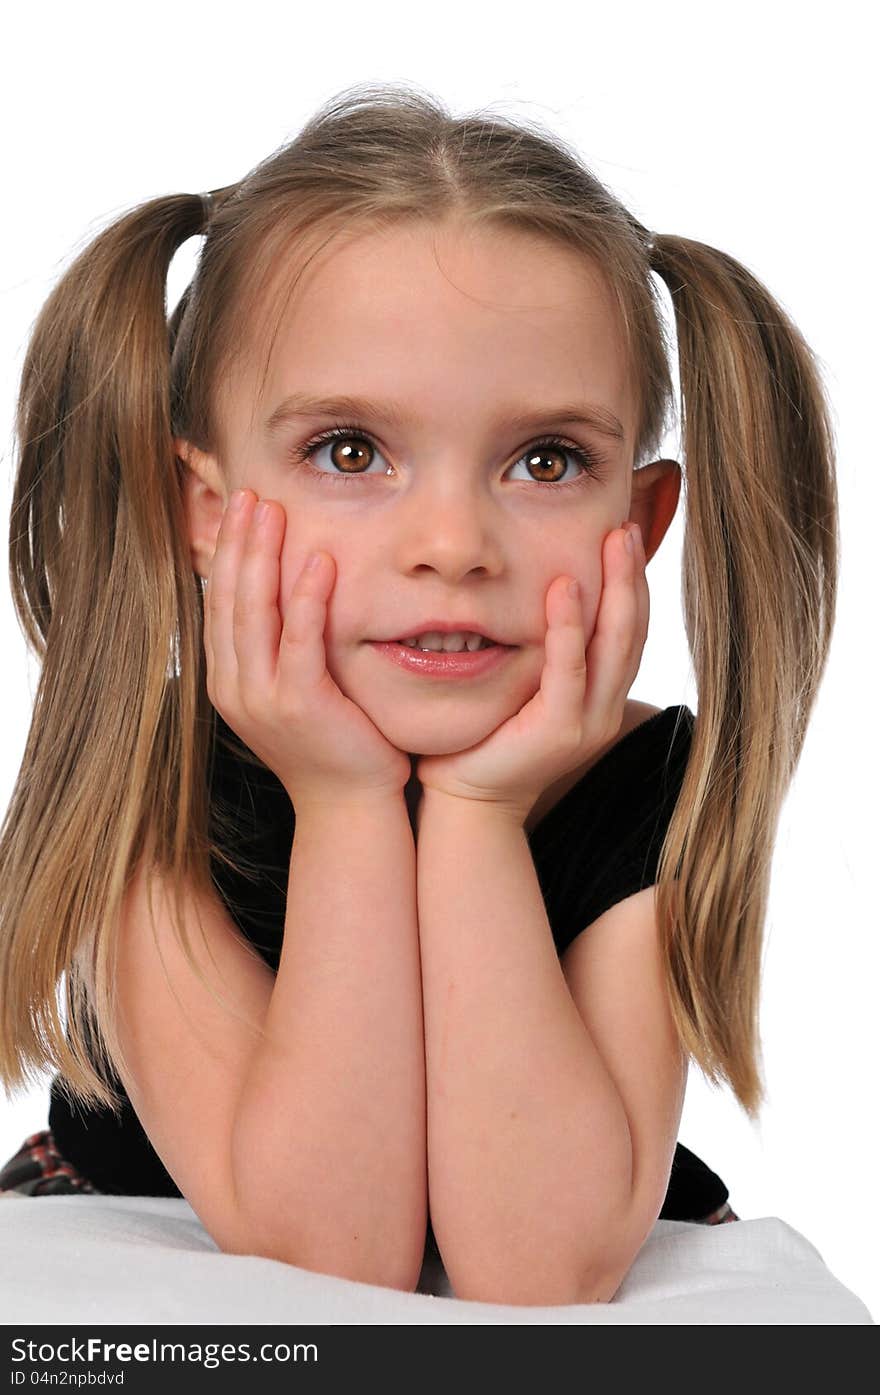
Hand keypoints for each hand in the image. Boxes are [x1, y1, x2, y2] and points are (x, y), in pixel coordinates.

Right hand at [204, 489, 410, 806]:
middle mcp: (235, 688)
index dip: (229, 553)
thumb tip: (289, 594)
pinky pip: (298, 641)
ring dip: (263, 556)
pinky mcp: (299, 705)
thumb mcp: (298, 693)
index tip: (241, 509)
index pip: (220, 604)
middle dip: (239, 542)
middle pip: (229, 599)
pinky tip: (318, 561)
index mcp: (230, 682)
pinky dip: (305, 598)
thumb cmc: (335, 747)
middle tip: (251, 494)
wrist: (351, 807)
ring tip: (274, 510)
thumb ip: (286, 648)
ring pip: (254, 613)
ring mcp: (262, 699)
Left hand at [415, 522, 648, 823]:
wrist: (466, 800)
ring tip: (614, 541)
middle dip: (633, 575)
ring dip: (616, 589)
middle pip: (634, 629)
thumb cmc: (484, 736)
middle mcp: (604, 706)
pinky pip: (570, 670)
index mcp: (599, 694)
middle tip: (627, 526)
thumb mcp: (520, 682)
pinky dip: (569, 627)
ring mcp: (587, 721)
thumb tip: (535, 586)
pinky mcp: (560, 731)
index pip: (629, 628)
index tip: (626, 533)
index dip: (632, 581)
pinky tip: (563, 587)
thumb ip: (538, 645)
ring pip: (615, 645)